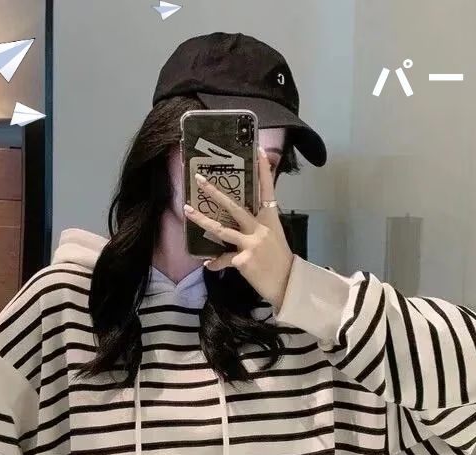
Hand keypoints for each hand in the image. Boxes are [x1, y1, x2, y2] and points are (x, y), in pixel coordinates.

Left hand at [182, 146, 293, 310]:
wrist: (288, 284)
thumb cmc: (280, 261)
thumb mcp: (275, 237)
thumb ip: (260, 225)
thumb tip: (244, 220)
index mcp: (270, 219)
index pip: (267, 189)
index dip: (263, 170)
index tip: (257, 149)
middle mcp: (261, 228)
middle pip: (234, 207)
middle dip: (215, 192)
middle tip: (200, 180)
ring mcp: (251, 243)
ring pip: (221, 229)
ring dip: (202, 220)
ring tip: (187, 210)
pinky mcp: (243, 260)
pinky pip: (223, 259)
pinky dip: (215, 263)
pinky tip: (208, 265)